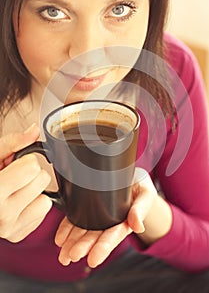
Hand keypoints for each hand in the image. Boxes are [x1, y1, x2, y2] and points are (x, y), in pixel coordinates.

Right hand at [0, 124, 51, 241]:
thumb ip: (12, 143)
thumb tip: (34, 131)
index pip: (32, 168)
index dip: (25, 160)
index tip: (12, 164)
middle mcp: (1, 215)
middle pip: (42, 180)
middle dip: (30, 174)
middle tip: (12, 177)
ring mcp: (10, 229)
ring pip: (46, 199)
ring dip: (33, 192)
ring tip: (14, 190)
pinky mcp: (19, 235)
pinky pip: (43, 213)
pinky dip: (33, 206)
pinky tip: (15, 202)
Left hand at [55, 168, 156, 266]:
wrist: (131, 177)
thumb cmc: (140, 186)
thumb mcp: (145, 194)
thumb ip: (140, 209)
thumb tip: (138, 227)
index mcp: (125, 221)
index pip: (113, 235)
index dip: (103, 247)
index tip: (93, 260)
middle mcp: (110, 222)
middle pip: (95, 236)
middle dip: (83, 246)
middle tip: (72, 255)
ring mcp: (97, 216)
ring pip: (83, 231)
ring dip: (72, 243)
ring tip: (63, 254)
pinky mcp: (87, 208)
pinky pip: (75, 219)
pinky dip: (66, 229)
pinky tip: (59, 239)